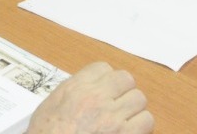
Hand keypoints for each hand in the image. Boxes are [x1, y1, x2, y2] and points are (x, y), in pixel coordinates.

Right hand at [27, 62, 152, 133]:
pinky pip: (147, 120)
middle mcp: (96, 98)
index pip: (102, 68)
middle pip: (125, 79)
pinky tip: (130, 131)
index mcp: (75, 89)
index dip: (106, 79)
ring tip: (124, 119)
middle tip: (117, 103)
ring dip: (133, 109)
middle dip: (123, 91)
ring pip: (139, 98)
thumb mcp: (50, 106)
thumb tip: (85, 89)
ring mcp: (113, 117)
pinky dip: (141, 126)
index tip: (105, 88)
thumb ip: (71, 93)